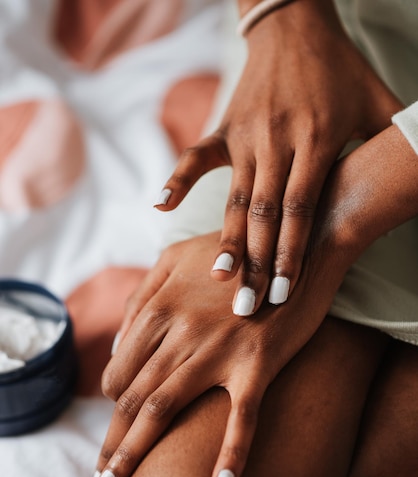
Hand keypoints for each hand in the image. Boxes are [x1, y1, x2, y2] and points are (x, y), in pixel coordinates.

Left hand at [93, 224, 345, 476]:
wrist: (297, 243)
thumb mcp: (177, 257)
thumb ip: (143, 296)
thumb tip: (120, 343)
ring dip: (134, 455)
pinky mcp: (258, 364)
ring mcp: (218, 350)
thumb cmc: (234, 253)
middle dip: (111, 445)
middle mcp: (180, 332)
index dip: (112, 411)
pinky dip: (233, 454)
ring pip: (164, 409)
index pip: (121, 374)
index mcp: (159, 308)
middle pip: (132, 399)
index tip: (114, 436)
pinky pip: (243, 417)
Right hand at [154, 0, 401, 314]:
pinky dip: (177, 180)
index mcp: (316, 139)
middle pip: (263, 214)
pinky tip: (160, 207)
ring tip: (219, 278)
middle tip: (247, 308)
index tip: (283, 294)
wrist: (294, 26)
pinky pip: (197, 158)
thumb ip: (396, 137)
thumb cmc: (340, 69)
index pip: (300, 209)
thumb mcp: (376, 100)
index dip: (291, 253)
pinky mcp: (225, 128)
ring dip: (225, 240)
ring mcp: (247, 136)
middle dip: (256, 263)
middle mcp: (277, 142)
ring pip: (234, 198)